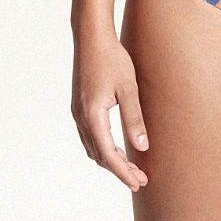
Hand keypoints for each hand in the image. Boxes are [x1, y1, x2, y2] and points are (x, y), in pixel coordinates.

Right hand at [72, 32, 150, 190]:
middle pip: (99, 155)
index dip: (123, 172)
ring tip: (131, 168)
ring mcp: (77, 112)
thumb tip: (142, 147)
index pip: (108, 154)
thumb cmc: (112, 59)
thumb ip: (134, 119)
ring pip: (93, 148)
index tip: (138, 183)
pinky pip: (90, 137)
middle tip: (140, 180)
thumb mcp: (129, 89)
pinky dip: (103, 148)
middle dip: (119, 170)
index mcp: (93, 115)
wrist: (91, 38)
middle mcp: (81, 117)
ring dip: (110, 161)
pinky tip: (117, 148)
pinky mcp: (79, 107)